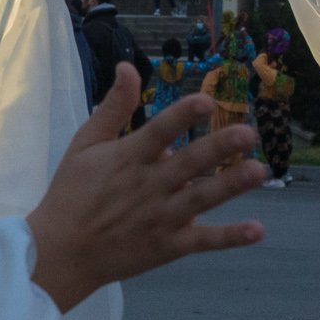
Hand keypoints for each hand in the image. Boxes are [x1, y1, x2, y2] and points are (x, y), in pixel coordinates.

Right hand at [26, 65, 266, 310]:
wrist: (60, 253)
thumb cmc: (71, 193)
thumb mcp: (84, 144)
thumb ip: (112, 107)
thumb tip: (127, 67)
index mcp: (127, 158)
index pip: (158, 132)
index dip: (182, 116)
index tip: (206, 101)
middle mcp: (147, 186)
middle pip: (188, 163)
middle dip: (218, 147)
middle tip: (248, 133)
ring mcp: (160, 218)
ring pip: (200, 199)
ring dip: (230, 185)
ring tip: (258, 171)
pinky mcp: (167, 246)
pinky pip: (203, 241)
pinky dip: (229, 237)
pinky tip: (257, 230)